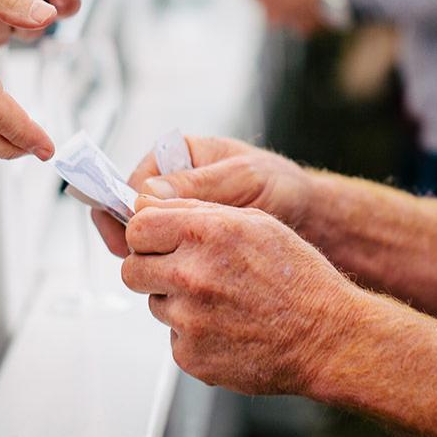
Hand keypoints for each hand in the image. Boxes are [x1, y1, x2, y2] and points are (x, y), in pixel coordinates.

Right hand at [92, 136, 313, 257]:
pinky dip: (169, 269)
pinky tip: (182, 282)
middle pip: (133, 216)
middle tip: (146, 264)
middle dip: (137, 241)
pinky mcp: (189, 241)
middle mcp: (173, 183)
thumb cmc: (282, 186)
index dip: (126, 214)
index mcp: (178, 155)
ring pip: (147, 241)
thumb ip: (197, 186)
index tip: (129, 240)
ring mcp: (180, 215)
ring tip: (169, 274)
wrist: (311, 218)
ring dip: (154, 259)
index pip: (132, 185)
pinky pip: (166, 256)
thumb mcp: (243, 179)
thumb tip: (145, 196)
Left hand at [121, 196, 359, 395]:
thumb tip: (151, 206)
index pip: (137, 228)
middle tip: (183, 274)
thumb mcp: (255, 223)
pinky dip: (194, 335)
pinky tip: (227, 329)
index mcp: (205, 233)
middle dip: (152, 270)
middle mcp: (192, 275)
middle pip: (132, 270)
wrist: (326, 337)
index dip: (146, 235)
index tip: (156, 242)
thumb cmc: (297, 278)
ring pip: (155, 304)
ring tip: (221, 303)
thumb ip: (197, 212)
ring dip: (177, 303)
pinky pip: (174, 338)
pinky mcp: (191, 355)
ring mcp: (189, 319)